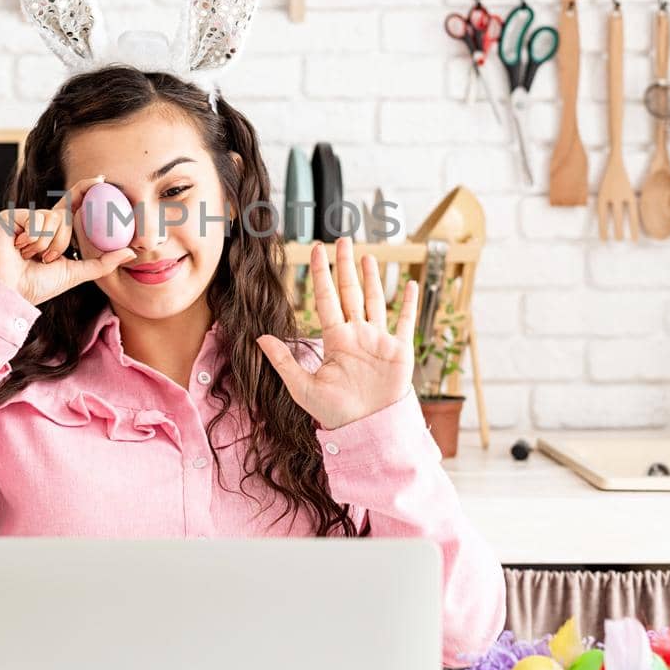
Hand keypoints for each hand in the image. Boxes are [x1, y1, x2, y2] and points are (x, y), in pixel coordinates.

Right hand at [0, 174, 135, 309]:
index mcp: (54, 229)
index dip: (85, 189)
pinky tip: (18, 249)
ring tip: (29, 256)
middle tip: (44, 259)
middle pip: (65, 215)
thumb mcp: (77, 272)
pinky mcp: (10, 217)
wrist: (11, 292)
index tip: (102, 179)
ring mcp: (24, 217)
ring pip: (51, 218)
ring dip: (45, 244)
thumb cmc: (38, 285)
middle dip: (60, 242)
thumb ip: (103, 262)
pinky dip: (32, 239)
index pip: (72, 204)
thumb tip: (131, 252)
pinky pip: (36, 219)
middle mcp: (39, 220)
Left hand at [256, 237, 418, 430]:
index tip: (315, 249)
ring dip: (372, 278)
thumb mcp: (303, 387)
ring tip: (368, 255)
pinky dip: (409, 304)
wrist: (366, 429)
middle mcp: (357, 334)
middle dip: (345, 266)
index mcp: (335, 339)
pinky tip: (409, 284)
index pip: (326, 298)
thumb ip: (284, 361)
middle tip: (342, 239)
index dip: (322, 273)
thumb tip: (259, 337)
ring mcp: (379, 340)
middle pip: (350, 292)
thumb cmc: (334, 413)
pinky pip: (405, 322)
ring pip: (375, 300)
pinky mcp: (399, 351)